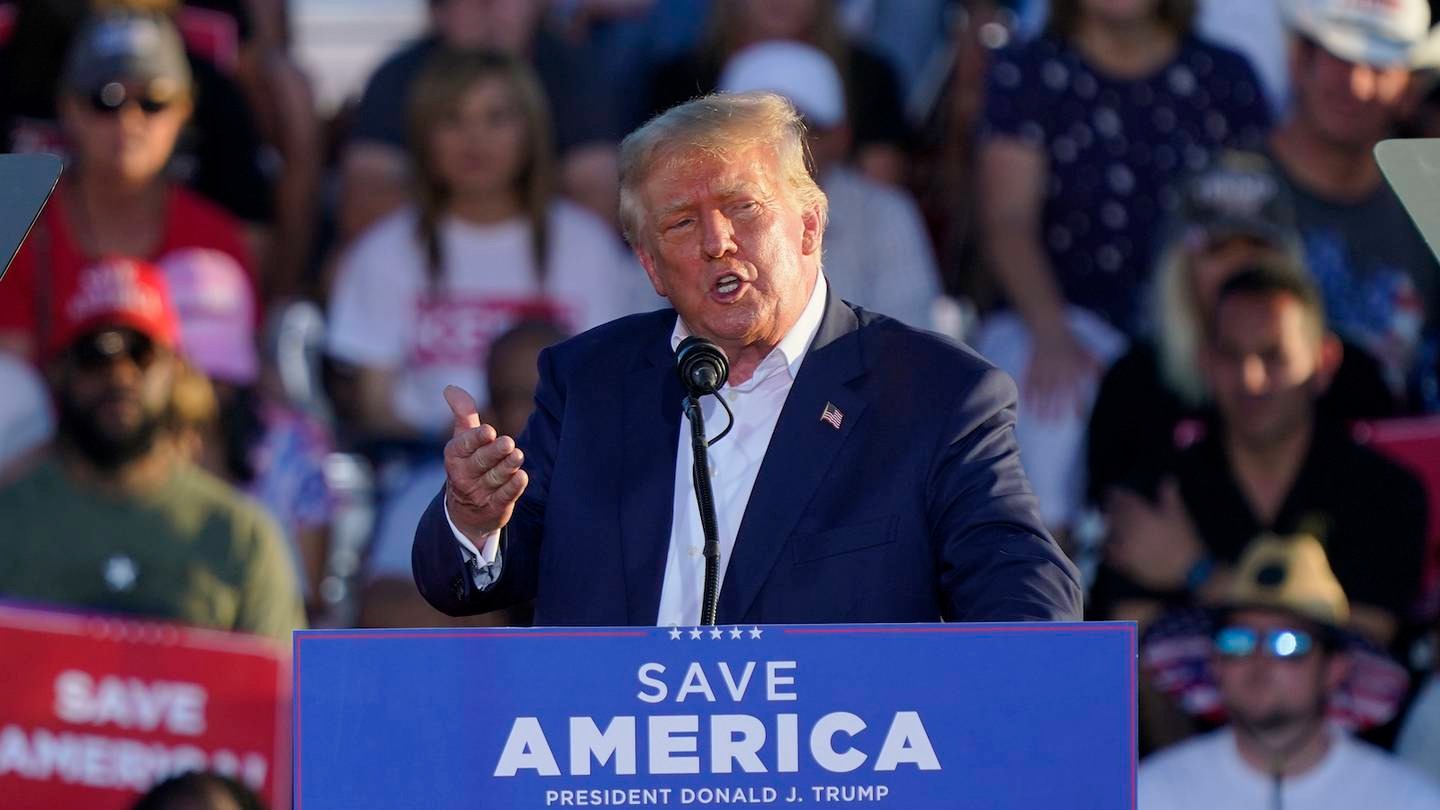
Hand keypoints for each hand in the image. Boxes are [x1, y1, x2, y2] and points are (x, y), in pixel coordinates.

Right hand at [442, 385, 527, 542]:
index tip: (489, 431)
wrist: (467, 510)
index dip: (476, 439)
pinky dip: (513, 488)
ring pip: (494, 478)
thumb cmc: (468, 464)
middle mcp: (464, 475)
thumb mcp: (462, 440)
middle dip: (494, 452)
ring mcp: (478, 493)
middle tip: (508, 443)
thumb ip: (462, 414)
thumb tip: (450, 387)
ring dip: (507, 467)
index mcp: (454, 456)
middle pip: (480, 462)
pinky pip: (503, 497)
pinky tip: (522, 477)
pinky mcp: (494, 508)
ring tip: (518, 455)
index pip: (464, 445)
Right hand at [1023, 328, 1099, 420]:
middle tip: (1055, 424)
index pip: (1078, 392)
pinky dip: (1028, 395)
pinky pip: (1029, 384)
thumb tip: (1107, 378)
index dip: (1080, 406)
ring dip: (1041, 407)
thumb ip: (1096, 367)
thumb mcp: (1086, 352)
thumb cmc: (1070, 342)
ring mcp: (1044, 369)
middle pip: (1058, 395)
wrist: (1049, 327)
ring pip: (1042, 392)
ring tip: (1041, 419)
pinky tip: (1028, 405)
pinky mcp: (1032, 367)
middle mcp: (1059, 371)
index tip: (1079, 419)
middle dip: (1056, 411)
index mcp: (1074, 369)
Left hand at [1104, 479, 1204, 590]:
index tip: (1111, 491)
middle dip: (1109, 508)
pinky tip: (1104, 545)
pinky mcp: (1125, 562)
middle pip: (1112, 514)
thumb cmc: (1184, 538)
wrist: (1188, 568)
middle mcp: (1129, 528)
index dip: (1114, 494)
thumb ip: (1169, 494)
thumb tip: (1168, 478)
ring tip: (1106, 523)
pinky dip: (1105, 547)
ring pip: (1108, 532)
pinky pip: (1109, 554)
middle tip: (1107, 506)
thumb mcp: (1178, 513)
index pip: (1121, 499)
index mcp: (1141, 513)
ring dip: (1105, 526)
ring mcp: (1125, 546)